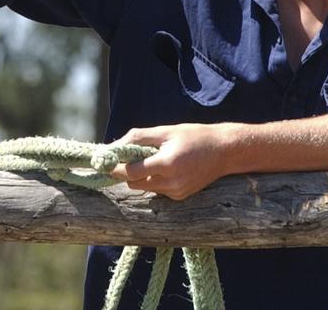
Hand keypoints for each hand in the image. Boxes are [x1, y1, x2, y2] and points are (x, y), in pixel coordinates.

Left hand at [110, 123, 236, 200]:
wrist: (224, 151)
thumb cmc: (194, 136)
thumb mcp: (165, 131)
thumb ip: (138, 138)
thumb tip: (114, 145)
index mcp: (167, 164)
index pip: (131, 172)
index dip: (115, 167)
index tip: (103, 162)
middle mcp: (171, 183)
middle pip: (134, 182)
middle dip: (126, 171)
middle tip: (125, 157)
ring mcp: (176, 192)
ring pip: (145, 187)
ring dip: (140, 175)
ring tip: (150, 158)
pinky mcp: (180, 196)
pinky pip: (157, 190)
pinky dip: (154, 180)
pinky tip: (164, 167)